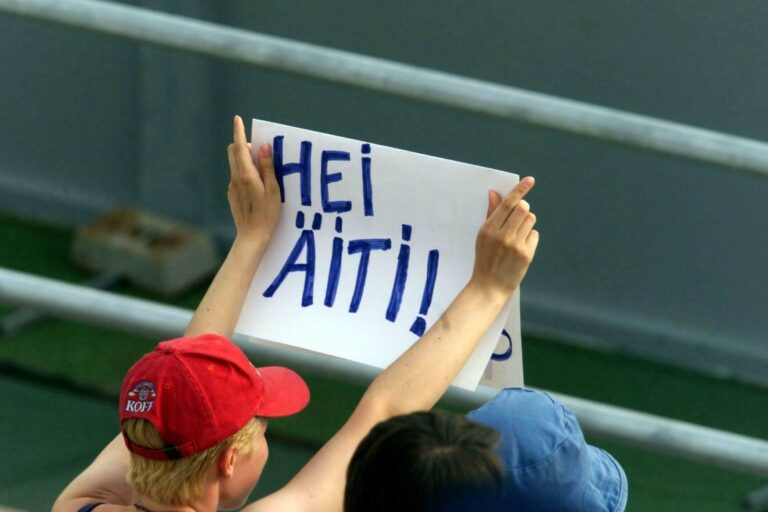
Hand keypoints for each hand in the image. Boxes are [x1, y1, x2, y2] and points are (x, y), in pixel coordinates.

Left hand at [227, 115, 280, 243]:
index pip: (239, 147)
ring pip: (235, 164)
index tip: (238, 119)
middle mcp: (235, 178)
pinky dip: (245, 173)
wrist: (252, 237)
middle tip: (261, 153)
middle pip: (233, 152)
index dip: (239, 131)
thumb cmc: (267, 214)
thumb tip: (263, 147)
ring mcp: (232, 187)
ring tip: (263, 172)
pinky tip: (257, 187)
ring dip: (245, 160)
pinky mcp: (232, 194)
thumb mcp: (273, 189)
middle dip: (244, 146)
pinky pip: (236, 176)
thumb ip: (268, 167)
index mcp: (246, 175)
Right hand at [470, 176, 538, 299]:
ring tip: (517, 235)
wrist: (489, 287)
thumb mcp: (483, 236)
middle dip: (523, 209)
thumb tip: (495, 193)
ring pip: (530, 220)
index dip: (519, 190)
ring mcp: (515, 245)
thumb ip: (491, 214)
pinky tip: (521, 247)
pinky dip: (530, 237)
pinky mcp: (526, 254)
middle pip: (523, 209)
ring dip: (526, 223)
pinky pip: (534, 234)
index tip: (530, 180)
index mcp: (488, 229)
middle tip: (518, 217)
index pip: (507, 204)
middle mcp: (502, 236)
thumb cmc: (485, 259)